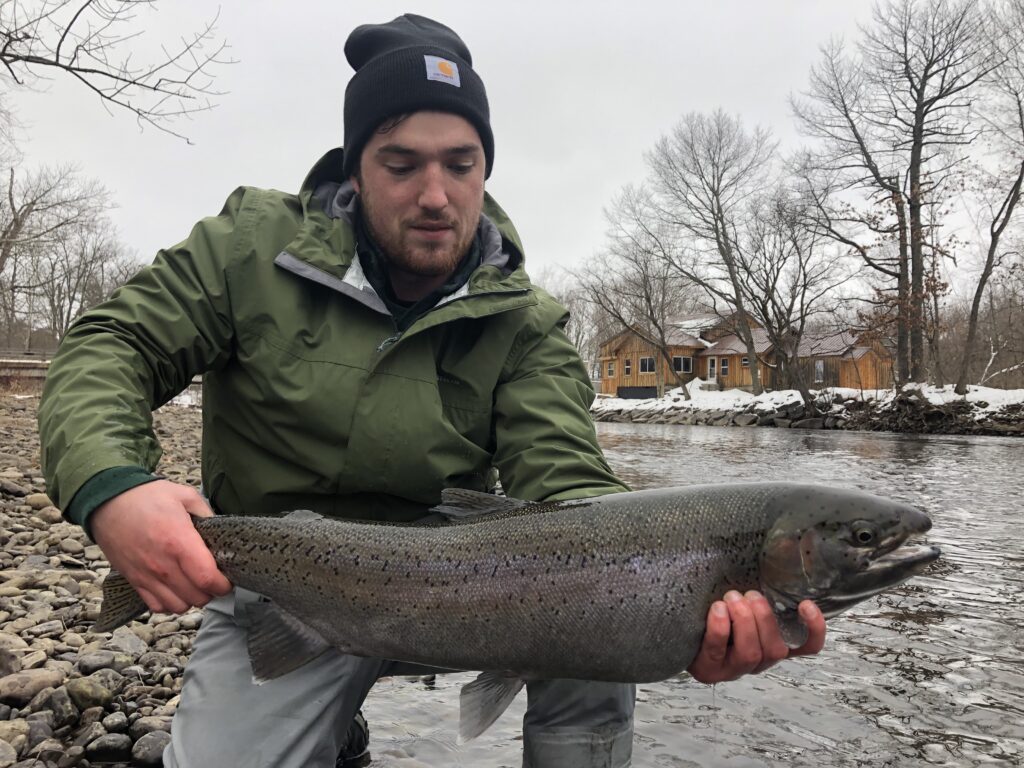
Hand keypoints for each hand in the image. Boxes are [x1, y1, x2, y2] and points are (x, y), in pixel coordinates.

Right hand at [90, 480, 232, 614]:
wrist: (108, 502)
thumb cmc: (147, 497)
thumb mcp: (185, 495)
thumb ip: (207, 513)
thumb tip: (221, 531)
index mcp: (179, 542)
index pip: (207, 579)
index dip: (223, 584)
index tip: (228, 578)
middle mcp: (163, 564)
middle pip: (197, 597)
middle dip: (212, 591)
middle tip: (214, 579)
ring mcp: (147, 575)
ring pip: (179, 606)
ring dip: (192, 599)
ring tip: (195, 584)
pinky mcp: (134, 580)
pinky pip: (157, 606)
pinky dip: (170, 603)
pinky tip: (175, 588)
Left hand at [687, 590, 825, 683]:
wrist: (680, 630)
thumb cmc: (718, 611)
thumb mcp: (743, 601)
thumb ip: (759, 591)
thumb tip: (775, 552)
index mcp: (772, 645)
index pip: (807, 647)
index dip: (814, 630)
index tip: (805, 604)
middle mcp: (758, 662)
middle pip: (775, 649)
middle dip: (763, 618)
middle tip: (749, 595)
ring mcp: (733, 669)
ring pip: (751, 653)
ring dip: (743, 621)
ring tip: (731, 598)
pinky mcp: (709, 668)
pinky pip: (718, 651)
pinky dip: (720, 628)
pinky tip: (717, 610)